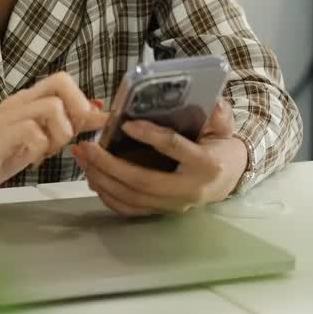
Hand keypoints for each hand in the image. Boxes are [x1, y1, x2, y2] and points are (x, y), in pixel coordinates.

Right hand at [0, 73, 107, 197]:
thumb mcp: (32, 142)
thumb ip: (61, 127)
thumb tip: (94, 116)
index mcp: (26, 102)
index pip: (64, 83)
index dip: (86, 103)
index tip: (91, 127)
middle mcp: (19, 102)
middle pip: (62, 81)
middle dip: (77, 109)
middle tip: (67, 136)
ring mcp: (8, 116)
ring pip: (53, 107)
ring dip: (59, 134)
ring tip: (45, 152)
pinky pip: (33, 131)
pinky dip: (39, 149)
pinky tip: (29, 160)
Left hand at [72, 98, 247, 217]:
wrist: (229, 178)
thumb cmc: (220, 146)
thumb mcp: (223, 126)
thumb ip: (218, 114)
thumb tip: (211, 101)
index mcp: (206, 164)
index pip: (174, 148)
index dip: (150, 136)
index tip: (126, 124)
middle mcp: (189, 189)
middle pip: (143, 181)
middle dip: (110, 165)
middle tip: (87, 147)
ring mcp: (174, 205)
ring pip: (132, 197)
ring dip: (102, 179)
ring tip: (83, 159)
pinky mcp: (162, 212)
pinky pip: (130, 210)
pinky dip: (108, 196)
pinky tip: (92, 178)